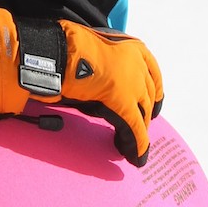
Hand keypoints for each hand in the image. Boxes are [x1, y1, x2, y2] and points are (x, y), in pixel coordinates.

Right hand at [0, 7, 163, 165]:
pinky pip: (134, 129)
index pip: (152, 76)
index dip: (152, 93)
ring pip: (143, 114)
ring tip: (133, 145)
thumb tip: (96, 81)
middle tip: (138, 125)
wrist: (55, 53)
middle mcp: (138, 66)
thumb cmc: (64, 49)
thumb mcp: (93, 51)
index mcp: (132, 48)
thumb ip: (103, 64)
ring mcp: (133, 85)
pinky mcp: (123, 105)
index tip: (149, 103)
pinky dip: (136, 145)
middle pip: (148, 96)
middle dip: (144, 113)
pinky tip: (135, 157)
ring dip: (139, 131)